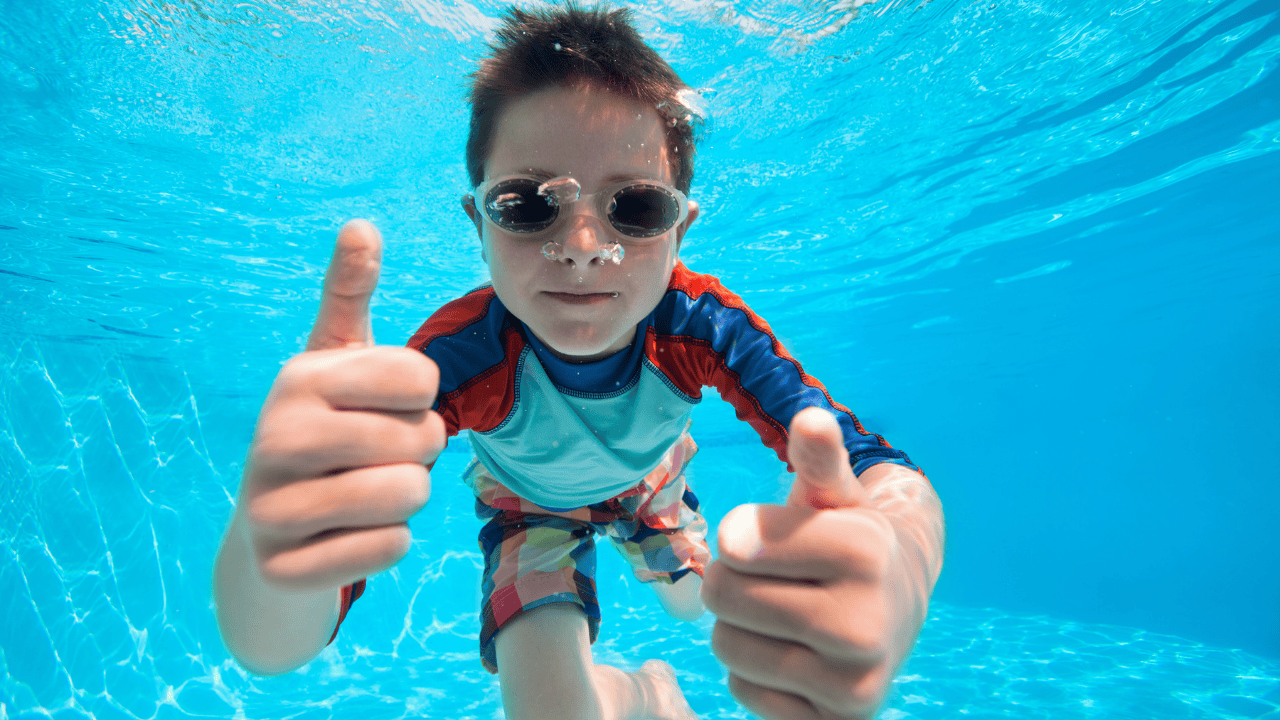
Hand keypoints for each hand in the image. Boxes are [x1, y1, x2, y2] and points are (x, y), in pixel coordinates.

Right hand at [239, 219, 445, 591]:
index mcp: (299, 377)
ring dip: (406, 500)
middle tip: (377, 458)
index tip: (383, 408)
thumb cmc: (326, 431)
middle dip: (420, 454)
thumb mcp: (335, 361)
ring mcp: (271, 507)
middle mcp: (275, 436)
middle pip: (424, 439)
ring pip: (409, 496)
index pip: (422, 378)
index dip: (421, 399)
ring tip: (365, 493)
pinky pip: (390, 550)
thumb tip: (360, 224)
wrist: (270, 533)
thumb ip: (350, 295)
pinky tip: (348, 535)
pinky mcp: (281, 566)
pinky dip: (387, 545)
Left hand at [702, 407, 924, 719]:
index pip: (734, 543)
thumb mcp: (835, 495)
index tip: (766, 537)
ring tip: (779, 615)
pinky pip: (742, 690)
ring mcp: (855, 682)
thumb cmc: (848, 540)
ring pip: (725, 647)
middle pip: (722, 596)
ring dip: (737, 627)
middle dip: (732, 580)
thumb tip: (810, 419)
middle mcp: (867, 622)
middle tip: (770, 578)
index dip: (738, 536)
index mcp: (866, 551)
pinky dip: (753, 671)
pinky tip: (792, 653)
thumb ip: (818, 459)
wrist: (900, 606)